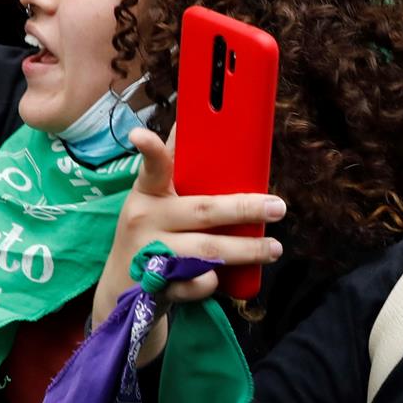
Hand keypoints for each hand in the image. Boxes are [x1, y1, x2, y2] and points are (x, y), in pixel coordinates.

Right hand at [93, 127, 285, 364]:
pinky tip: (224, 279)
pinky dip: (210, 282)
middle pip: (202, 210)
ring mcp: (150, 254)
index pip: (153, 167)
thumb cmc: (152, 229)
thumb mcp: (156, 197)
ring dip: (245, 249)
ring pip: (205, 249)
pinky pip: (193, 283)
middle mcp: (146, 220)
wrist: (123, 286)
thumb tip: (194, 116)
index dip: (150, 150)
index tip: (141, 134)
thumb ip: (175, 165)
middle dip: (243, 208)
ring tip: (274, 247)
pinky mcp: (156, 286)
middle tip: (279, 207)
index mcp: (149, 193)